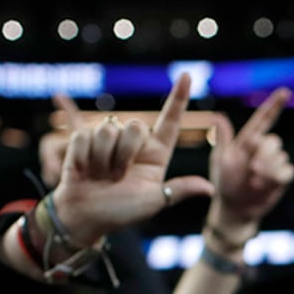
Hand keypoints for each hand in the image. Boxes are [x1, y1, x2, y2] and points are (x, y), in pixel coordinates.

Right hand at [47, 75, 215, 246]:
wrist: (85, 217)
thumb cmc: (120, 212)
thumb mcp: (153, 203)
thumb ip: (178, 190)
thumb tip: (210, 189)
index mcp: (156, 154)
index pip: (170, 122)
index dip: (178, 99)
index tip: (186, 76)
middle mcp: (134, 143)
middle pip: (135, 125)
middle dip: (125, 152)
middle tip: (118, 177)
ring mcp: (108, 140)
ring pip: (107, 130)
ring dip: (102, 158)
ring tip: (100, 175)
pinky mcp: (83, 139)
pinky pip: (84, 136)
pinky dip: (83, 157)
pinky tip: (83, 170)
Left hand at [207, 88, 293, 239]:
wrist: (235, 208)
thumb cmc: (224, 183)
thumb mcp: (221, 160)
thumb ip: (224, 139)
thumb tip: (217, 116)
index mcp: (248, 140)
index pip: (263, 119)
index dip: (274, 104)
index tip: (285, 91)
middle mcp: (264, 148)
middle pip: (273, 140)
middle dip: (264, 154)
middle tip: (252, 168)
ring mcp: (275, 162)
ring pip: (280, 156)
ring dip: (267, 170)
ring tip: (253, 182)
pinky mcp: (282, 176)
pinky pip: (287, 170)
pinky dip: (276, 177)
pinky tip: (264, 185)